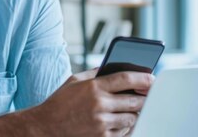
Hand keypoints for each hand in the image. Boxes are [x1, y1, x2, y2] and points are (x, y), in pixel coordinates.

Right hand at [27, 69, 153, 136]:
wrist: (46, 127)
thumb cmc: (60, 102)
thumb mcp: (74, 81)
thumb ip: (95, 73)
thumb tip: (115, 67)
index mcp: (93, 87)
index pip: (125, 78)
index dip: (142, 77)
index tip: (151, 77)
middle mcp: (99, 104)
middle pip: (134, 99)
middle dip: (144, 97)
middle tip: (148, 94)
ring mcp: (101, 123)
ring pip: (132, 117)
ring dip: (135, 112)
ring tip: (134, 108)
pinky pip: (124, 131)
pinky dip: (126, 126)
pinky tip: (122, 120)